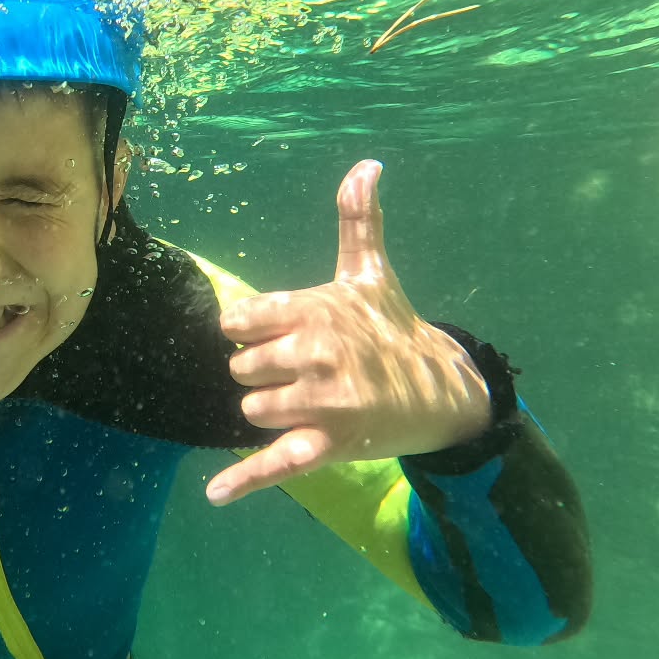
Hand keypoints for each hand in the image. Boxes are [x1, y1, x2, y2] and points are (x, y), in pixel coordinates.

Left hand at [207, 160, 489, 504]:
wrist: (441, 390)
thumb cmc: (391, 327)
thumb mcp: (370, 273)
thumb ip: (357, 220)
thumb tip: (367, 164)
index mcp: (315, 311)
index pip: (238, 322)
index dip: (249, 330)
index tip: (276, 332)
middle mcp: (315, 355)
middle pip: (241, 369)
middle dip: (262, 372)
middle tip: (300, 371)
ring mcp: (322, 405)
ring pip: (252, 410)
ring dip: (269, 411)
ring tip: (306, 402)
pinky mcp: (328, 447)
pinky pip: (276, 464)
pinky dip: (244, 481)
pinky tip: (217, 495)